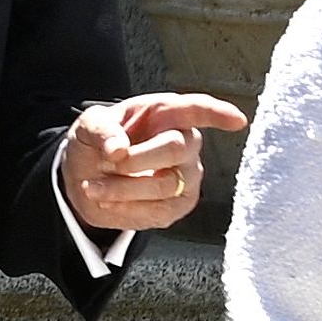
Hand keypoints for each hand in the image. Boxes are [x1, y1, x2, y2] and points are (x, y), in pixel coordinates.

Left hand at [59, 93, 246, 235]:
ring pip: (164, 185)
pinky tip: (106, 200)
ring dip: (121, 188)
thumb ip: (101, 129)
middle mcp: (184, 142)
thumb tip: (118, 149)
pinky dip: (124, 207)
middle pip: (176, 147)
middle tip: (109, 161)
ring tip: (93, 187)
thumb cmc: (98, 142)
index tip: (236, 120)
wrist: (85, 177)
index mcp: (165, 113)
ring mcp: (186, 175)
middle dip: (137, 158)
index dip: (217, 113)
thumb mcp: (88, 126)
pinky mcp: (179, 205)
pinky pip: (157, 211)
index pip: (196, 109)